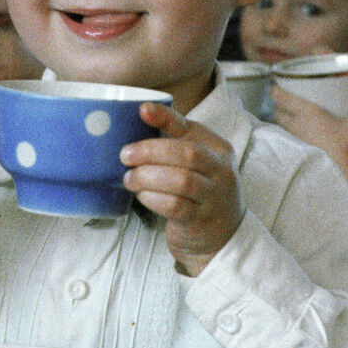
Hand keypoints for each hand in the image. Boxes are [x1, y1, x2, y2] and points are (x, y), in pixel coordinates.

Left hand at [119, 103, 243, 275]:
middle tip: (126, 155)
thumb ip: (174, 141)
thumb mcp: (195, 163)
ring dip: (148, 177)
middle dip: (151, 151)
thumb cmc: (199, 192)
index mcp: (219, 149)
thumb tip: (141, 114)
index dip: (166, 117)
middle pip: (187, 153)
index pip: (192, 128)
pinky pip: (175, 206)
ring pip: (181, 181)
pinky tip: (141, 195)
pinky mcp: (201, 221)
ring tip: (129, 178)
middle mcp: (222, 171)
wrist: (221, 236)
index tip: (142, 110)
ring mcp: (214, 198)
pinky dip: (153, 198)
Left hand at [272, 86, 347, 203]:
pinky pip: (287, 146)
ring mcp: (293, 145)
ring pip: (281, 130)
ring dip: (285, 126)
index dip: (277, 90)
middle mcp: (295, 128)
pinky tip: (301, 144)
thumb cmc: (346, 151)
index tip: (276, 86)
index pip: (281, 98)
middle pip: (278, 114)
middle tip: (287, 104)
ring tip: (294, 123)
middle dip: (280, 107)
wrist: (338, 182)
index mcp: (307, 114)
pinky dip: (290, 142)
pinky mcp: (294, 160)